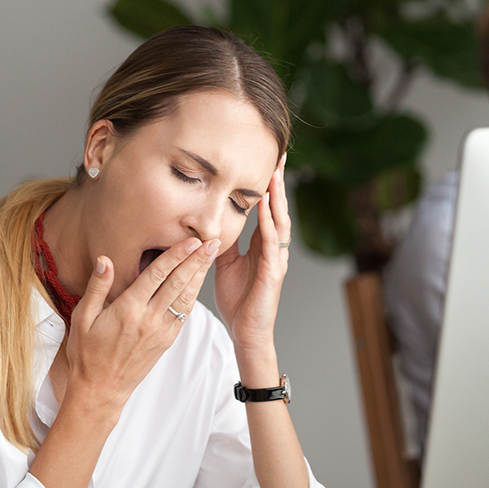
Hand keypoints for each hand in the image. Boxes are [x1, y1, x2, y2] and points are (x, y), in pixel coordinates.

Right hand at [64, 237, 219, 410]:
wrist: (101, 389)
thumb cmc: (87, 353)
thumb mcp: (82, 317)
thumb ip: (97, 287)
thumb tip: (105, 260)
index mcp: (128, 309)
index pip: (157, 275)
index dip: (176, 255)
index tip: (191, 240)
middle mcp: (148, 319)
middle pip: (178, 283)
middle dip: (197, 260)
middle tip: (212, 241)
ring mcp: (160, 331)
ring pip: (186, 297)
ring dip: (200, 275)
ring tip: (212, 256)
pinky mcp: (166, 341)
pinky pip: (184, 314)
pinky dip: (194, 295)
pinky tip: (199, 282)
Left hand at [214, 155, 289, 355]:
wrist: (245, 332)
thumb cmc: (238, 300)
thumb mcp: (224, 263)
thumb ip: (221, 241)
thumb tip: (209, 221)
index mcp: (262, 245)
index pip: (267, 208)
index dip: (268, 185)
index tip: (267, 160)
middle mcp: (273, 248)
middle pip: (278, 208)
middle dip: (278, 182)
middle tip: (280, 155)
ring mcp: (276, 260)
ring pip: (280, 222)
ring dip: (277, 198)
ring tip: (275, 174)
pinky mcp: (273, 273)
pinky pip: (272, 244)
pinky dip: (270, 225)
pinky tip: (267, 209)